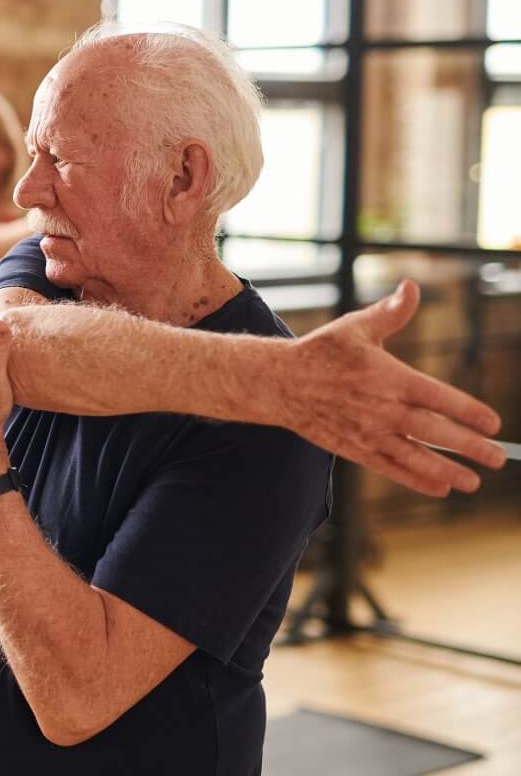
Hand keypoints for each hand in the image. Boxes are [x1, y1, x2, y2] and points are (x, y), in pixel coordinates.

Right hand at [283, 280, 504, 496]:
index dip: (468, 411)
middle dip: (469, 447)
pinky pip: (389, 467)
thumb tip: (411, 288)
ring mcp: (367, 432)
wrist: (278, 383)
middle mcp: (381, 409)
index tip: (493, 423)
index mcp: (388, 377)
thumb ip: (390, 313)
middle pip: (433, 432)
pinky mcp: (353, 448)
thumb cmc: (320, 352)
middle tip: (497, 458)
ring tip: (472, 482)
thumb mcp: (355, 327)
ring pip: (414, 456)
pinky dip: (414, 479)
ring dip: (446, 470)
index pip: (438, 397)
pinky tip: (438, 487)